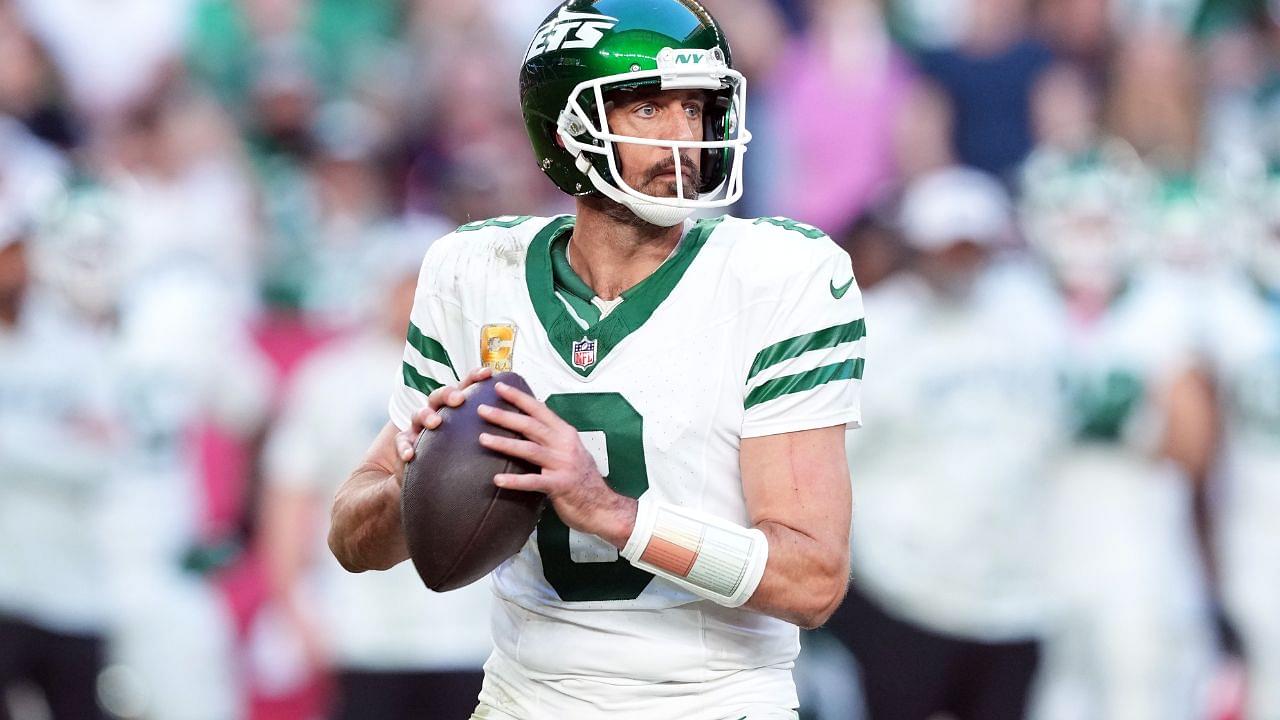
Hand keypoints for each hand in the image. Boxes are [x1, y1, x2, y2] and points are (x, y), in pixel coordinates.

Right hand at [394, 367, 493, 473]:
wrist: (426, 476)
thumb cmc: (457, 455)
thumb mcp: (474, 441)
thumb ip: (494, 430)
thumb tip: (528, 424)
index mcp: (456, 409)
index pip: (465, 388)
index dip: (474, 377)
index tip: (488, 372)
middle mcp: (436, 412)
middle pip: (440, 395)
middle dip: (449, 394)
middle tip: (459, 399)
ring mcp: (418, 427)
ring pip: (418, 413)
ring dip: (426, 415)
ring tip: (435, 422)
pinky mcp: (406, 444)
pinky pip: (402, 443)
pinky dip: (405, 447)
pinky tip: (410, 455)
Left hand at [476, 381, 636, 547]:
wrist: (603, 506)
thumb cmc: (583, 480)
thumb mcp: (570, 451)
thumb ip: (552, 439)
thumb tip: (528, 426)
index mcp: (566, 434)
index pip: (540, 410)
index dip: (519, 397)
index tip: (500, 387)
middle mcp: (565, 445)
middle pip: (531, 426)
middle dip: (505, 416)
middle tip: (482, 409)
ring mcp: (563, 465)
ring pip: (530, 449)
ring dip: (504, 443)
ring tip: (483, 439)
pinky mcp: (560, 485)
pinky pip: (533, 482)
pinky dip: (515, 480)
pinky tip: (498, 480)